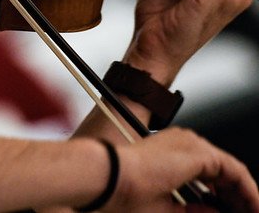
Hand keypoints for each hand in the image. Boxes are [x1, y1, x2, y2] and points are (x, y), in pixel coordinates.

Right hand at [104, 128, 258, 211]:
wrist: (107, 178)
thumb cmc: (121, 192)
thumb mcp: (166, 209)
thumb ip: (194, 211)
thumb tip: (216, 212)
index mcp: (169, 155)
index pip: (207, 178)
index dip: (223, 200)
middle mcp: (182, 145)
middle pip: (222, 174)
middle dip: (237, 200)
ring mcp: (191, 145)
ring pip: (230, 172)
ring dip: (244, 197)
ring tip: (252, 212)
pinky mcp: (200, 152)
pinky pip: (235, 172)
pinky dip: (248, 192)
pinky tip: (253, 207)